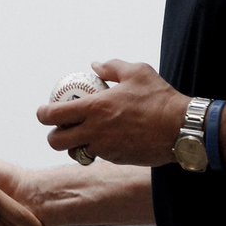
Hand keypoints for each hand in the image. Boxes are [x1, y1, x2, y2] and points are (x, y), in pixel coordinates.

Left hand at [36, 59, 184, 166]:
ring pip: (75, 153)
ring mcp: (105, 148)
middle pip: (56, 141)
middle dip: (54, 135)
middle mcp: (95, 131)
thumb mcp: (137, 72)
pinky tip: (108, 139)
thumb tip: (94, 65)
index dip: (43, 114)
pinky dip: (97, 150)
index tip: (44, 111)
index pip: (54, 115)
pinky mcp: (117, 159)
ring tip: (84, 134)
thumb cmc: (159, 98)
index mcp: (95, 108)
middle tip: (62, 127)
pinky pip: (98, 156)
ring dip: (74, 145)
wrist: (182, 128)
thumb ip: (111, 67)